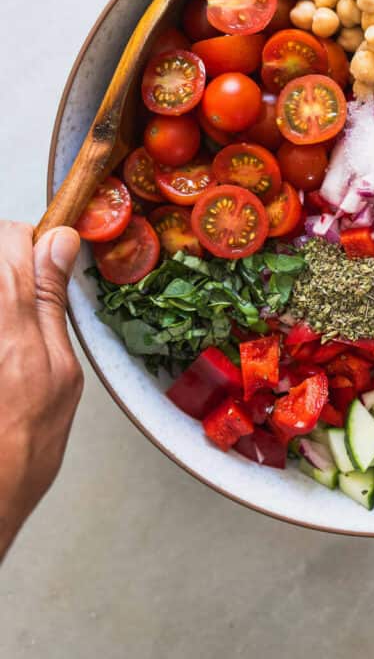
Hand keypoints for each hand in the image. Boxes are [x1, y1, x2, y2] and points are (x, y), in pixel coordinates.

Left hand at [0, 221, 82, 560]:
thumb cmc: (20, 446)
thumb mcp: (58, 368)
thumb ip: (50, 300)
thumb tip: (58, 244)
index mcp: (5, 310)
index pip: (11, 237)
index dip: (32, 247)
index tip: (47, 267)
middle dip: (10, 274)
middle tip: (26, 316)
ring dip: (2, 305)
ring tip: (8, 350)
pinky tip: (1, 365)